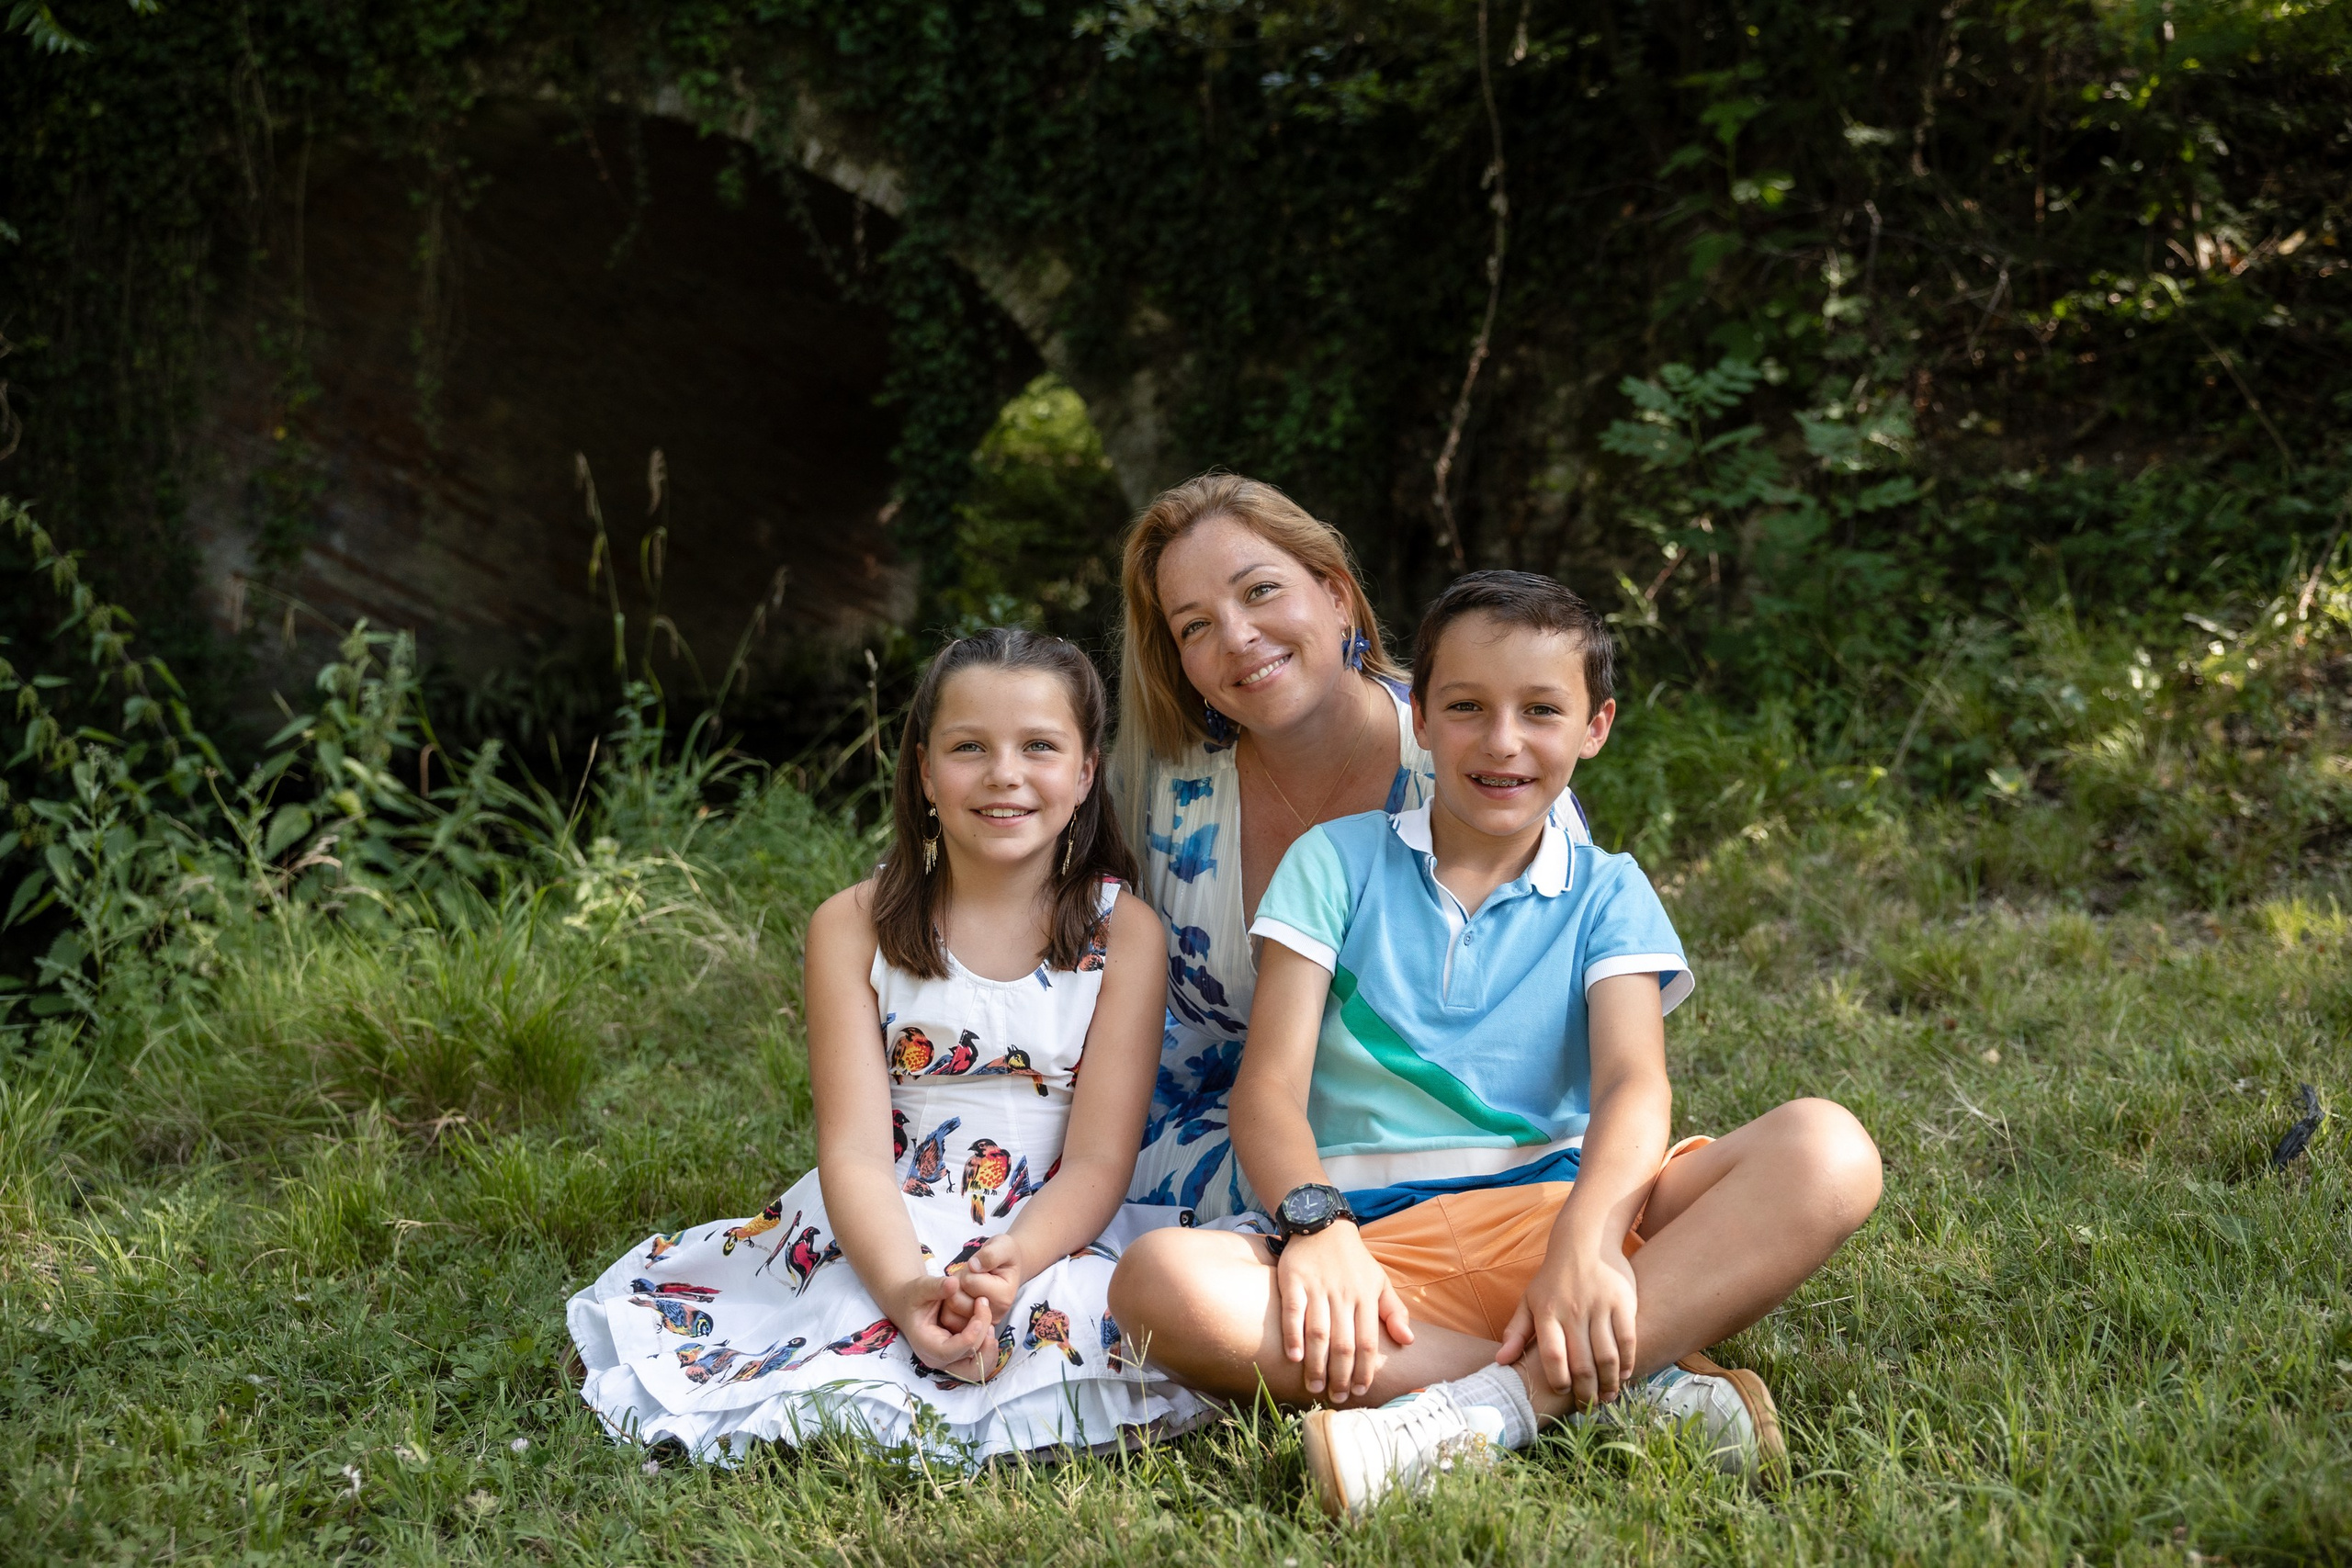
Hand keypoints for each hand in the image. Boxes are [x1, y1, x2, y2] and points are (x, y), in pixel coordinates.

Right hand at [890, 1275, 998, 1381]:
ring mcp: (949, 1361)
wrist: (911, 1306)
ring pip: (976, 1371)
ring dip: (988, 1351)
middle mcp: (937, 1359)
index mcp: (925, 1344)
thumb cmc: (915, 1297)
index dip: (969, 1337)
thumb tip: (953, 1283)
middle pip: (966, 1367)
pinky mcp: (959, 1357)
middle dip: (982, 1345)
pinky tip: (989, 1329)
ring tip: (990, 1325)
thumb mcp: (921, 1287)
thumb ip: (936, 1286)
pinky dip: (988, 1351)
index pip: (949, 1352)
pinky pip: (979, 1364)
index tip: (980, 1317)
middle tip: (987, 1320)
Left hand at [947, 1234, 1026, 1326]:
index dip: (968, 1270)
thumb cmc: (1004, 1255)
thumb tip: (974, 1266)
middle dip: (958, 1283)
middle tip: (971, 1275)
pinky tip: (960, 1294)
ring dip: (952, 1293)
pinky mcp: (971, 1326)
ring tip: (967, 1284)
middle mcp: (994, 1315)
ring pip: (949, 1311)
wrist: (1006, 1267)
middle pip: (956, 1299)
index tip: (980, 1266)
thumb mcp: (1002, 1246)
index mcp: (1003, 1297)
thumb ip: (990, 1254)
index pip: (969, 1282)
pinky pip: (948, 1319)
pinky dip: (948, 1305)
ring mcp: (982, 1323)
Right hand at [1275, 1224, 1411, 1403]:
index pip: (1368, 1342)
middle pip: (1343, 1344)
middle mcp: (1343, 1295)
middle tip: (1335, 1396)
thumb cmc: (1354, 1261)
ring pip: (1318, 1333)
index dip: (1364, 1369)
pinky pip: (1293, 1312)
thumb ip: (1394, 1311)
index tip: (1359, 1390)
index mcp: (1365, 1297)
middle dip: (1340, 1375)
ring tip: (1315, 1386)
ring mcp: (1317, 1288)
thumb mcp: (1380, 1281)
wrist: (1322, 1224)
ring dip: (1317, 1364)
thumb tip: (1408, 1341)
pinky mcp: (1293, 1280)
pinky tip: (1293, 1357)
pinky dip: (1292, 1336)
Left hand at [1496, 1243, 1638, 1409]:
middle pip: (1582, 1364)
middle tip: (1589, 1406)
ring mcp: (1599, 1306)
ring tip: (1607, 1396)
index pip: (1553, 1357)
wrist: (1584, 1242)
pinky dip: (1627, 1362)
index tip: (1562, 1392)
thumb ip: (1515, 1332)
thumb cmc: (1552, 1279)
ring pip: (1607, 1356)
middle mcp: (1573, 1311)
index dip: (1559, 1381)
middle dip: (1586, 1392)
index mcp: (1547, 1313)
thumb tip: (1500, 1362)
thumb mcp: (1528, 1301)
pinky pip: (1627, 1340)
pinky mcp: (1623, 1302)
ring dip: (1609, 1383)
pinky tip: (1624, 1374)